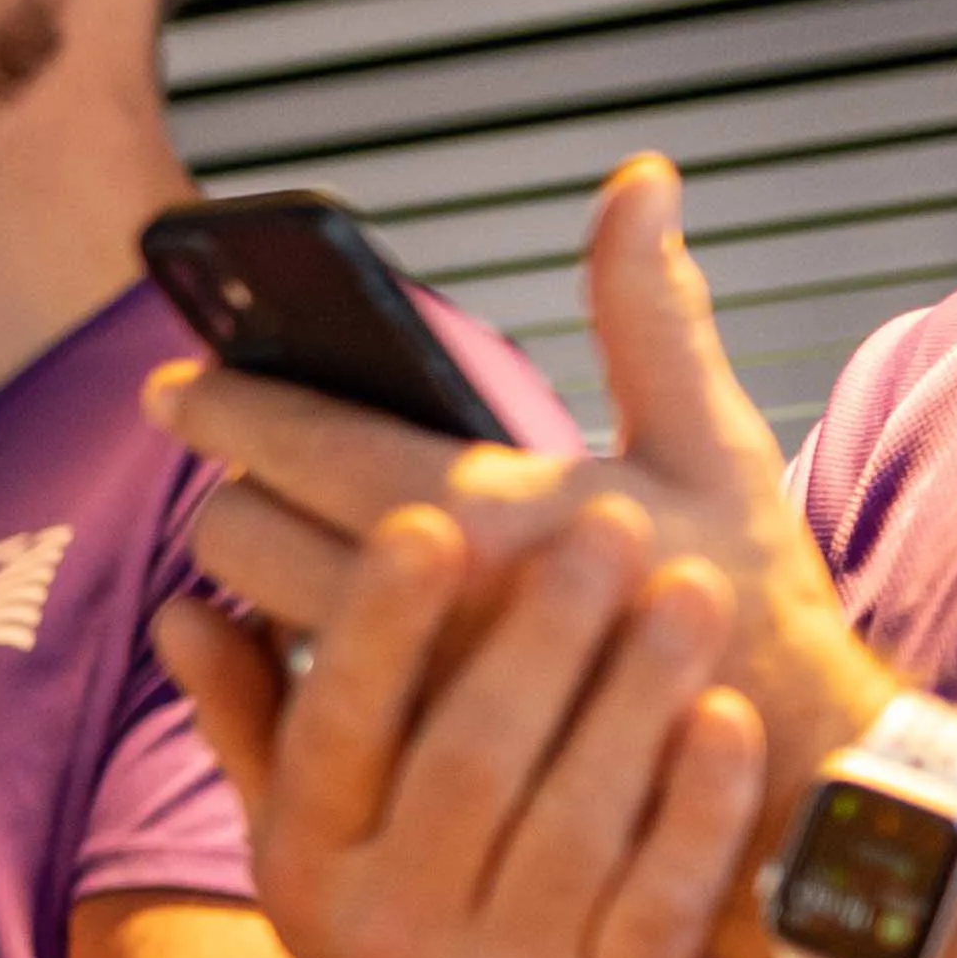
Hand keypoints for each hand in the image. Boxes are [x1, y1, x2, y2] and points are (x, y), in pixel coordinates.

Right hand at [152, 490, 768, 957]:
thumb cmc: (408, 930)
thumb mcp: (314, 847)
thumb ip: (255, 722)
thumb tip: (180, 604)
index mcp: (307, 874)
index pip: (335, 730)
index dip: (379, 626)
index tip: (431, 519)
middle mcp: (386, 939)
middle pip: (471, 759)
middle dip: (542, 630)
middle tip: (604, 521)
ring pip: (577, 820)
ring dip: (640, 692)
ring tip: (690, 589)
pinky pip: (662, 901)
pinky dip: (699, 806)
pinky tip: (728, 719)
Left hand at [156, 156, 892, 841]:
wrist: (783, 778)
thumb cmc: (747, 601)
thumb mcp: (709, 441)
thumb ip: (650, 310)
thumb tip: (639, 179)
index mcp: (484, 515)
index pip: (293, 444)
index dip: (218, 403)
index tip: (173, 383)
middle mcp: (422, 615)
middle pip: (236, 536)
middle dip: (228, 489)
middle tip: (248, 464)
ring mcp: (401, 699)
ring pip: (248, 621)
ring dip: (255, 574)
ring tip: (293, 535)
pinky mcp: (398, 769)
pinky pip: (285, 702)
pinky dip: (286, 654)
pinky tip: (328, 624)